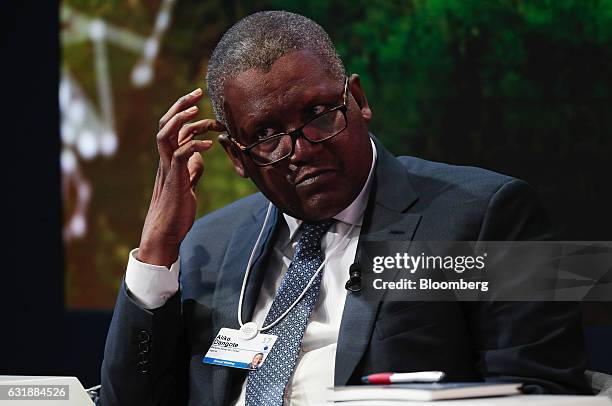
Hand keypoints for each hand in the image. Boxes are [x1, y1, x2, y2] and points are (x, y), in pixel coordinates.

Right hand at [138, 88, 225, 266]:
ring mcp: (168, 168)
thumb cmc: (178, 208)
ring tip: (198, 111)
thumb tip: (200, 156)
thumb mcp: (188, 183)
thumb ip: (192, 167)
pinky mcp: (175, 180)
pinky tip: (209, 145)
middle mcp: (165, 159)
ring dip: (181, 120)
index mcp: (169, 157)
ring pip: (165, 135)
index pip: (173, 125)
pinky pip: (179, 156)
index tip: (201, 99)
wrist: (167, 231)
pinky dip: (193, 147)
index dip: (185, 109)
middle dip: (181, 105)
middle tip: (198, 92)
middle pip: (166, 123)